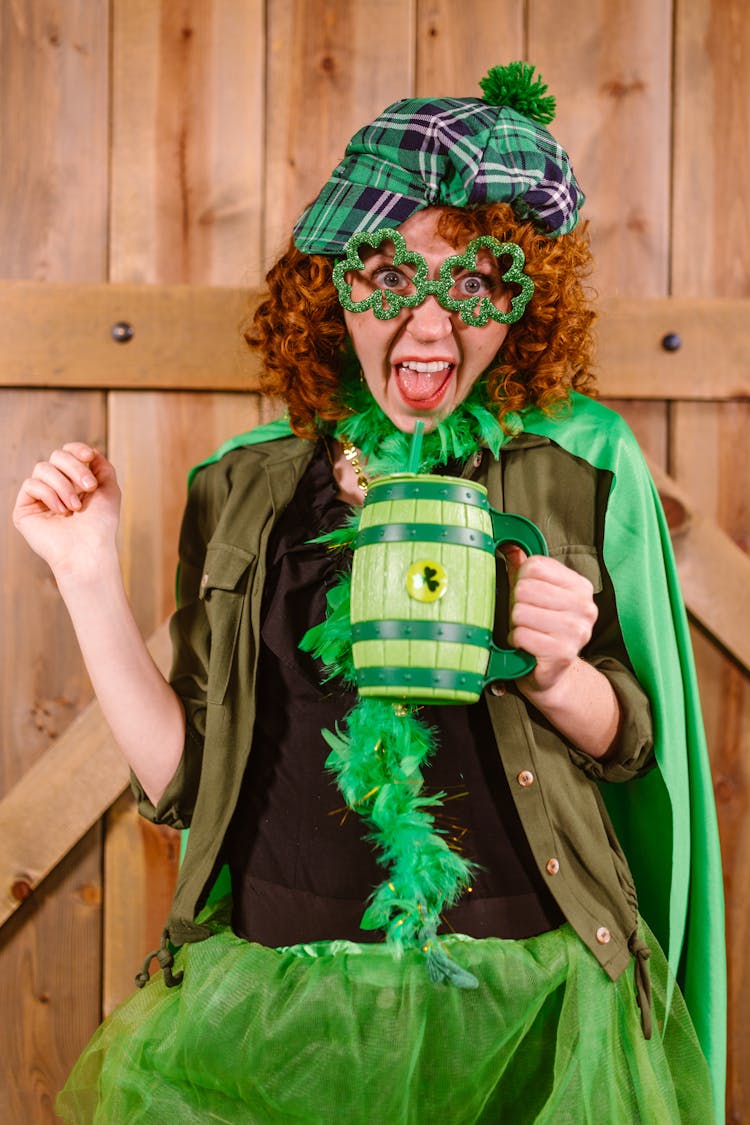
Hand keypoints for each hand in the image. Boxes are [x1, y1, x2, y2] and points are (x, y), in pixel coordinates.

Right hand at [12, 443, 121, 579]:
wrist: (89, 550)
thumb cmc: (100, 524)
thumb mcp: (109, 489)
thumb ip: (102, 467)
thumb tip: (90, 451)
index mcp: (73, 482)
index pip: (67, 453)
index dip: (76, 449)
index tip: (88, 456)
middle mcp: (55, 487)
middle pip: (56, 456)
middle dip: (75, 468)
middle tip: (89, 488)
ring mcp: (38, 498)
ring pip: (42, 468)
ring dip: (64, 485)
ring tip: (75, 507)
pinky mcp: (24, 509)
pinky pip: (30, 485)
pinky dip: (49, 495)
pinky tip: (61, 512)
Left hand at [503, 547, 597, 695]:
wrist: (550, 673)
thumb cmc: (540, 629)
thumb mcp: (535, 595)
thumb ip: (524, 570)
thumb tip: (510, 544)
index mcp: (580, 586)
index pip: (534, 566)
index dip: (520, 581)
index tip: (526, 597)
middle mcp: (585, 606)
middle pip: (525, 589)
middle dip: (516, 605)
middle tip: (524, 619)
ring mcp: (577, 631)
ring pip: (520, 612)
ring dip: (515, 625)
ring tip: (526, 632)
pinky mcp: (563, 653)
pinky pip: (521, 635)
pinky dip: (516, 640)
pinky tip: (525, 646)